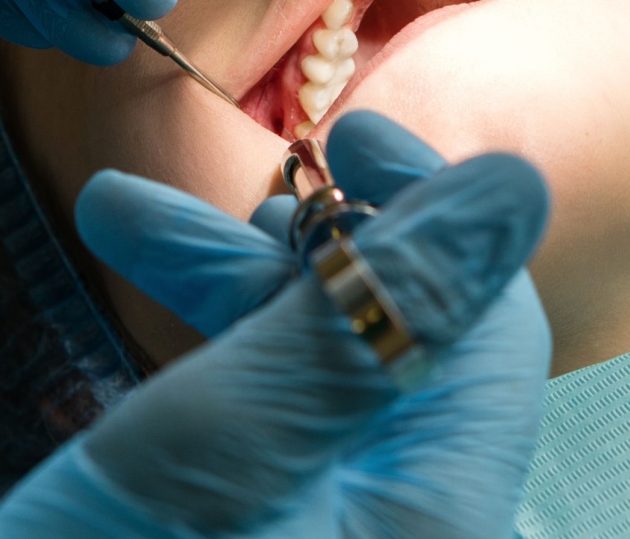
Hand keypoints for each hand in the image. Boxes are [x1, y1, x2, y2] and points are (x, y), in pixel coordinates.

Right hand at [0, 111, 551, 537]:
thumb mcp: (214, 458)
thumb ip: (368, 322)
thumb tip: (517, 185)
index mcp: (440, 509)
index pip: (486, 320)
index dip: (424, 207)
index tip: (342, 130)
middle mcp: (416, 526)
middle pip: (400, 342)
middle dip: (288, 252)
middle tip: (188, 192)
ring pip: (326, 381)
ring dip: (227, 293)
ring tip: (112, 221)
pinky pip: (283, 439)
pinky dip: (213, 371)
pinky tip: (140, 324)